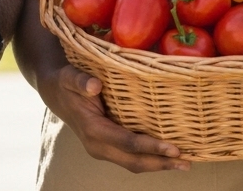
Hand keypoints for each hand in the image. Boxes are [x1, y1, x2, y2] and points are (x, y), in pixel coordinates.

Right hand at [48, 64, 186, 171]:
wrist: (55, 93)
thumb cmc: (66, 82)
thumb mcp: (70, 77)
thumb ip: (81, 81)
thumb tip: (94, 85)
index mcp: (92, 129)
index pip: (127, 142)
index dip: (151, 147)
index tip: (174, 148)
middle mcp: (97, 145)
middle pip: (134, 161)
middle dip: (161, 163)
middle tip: (187, 162)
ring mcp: (102, 149)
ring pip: (134, 164)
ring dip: (158, 165)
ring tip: (183, 163)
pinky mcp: (108, 148)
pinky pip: (131, 158)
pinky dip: (150, 159)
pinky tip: (167, 156)